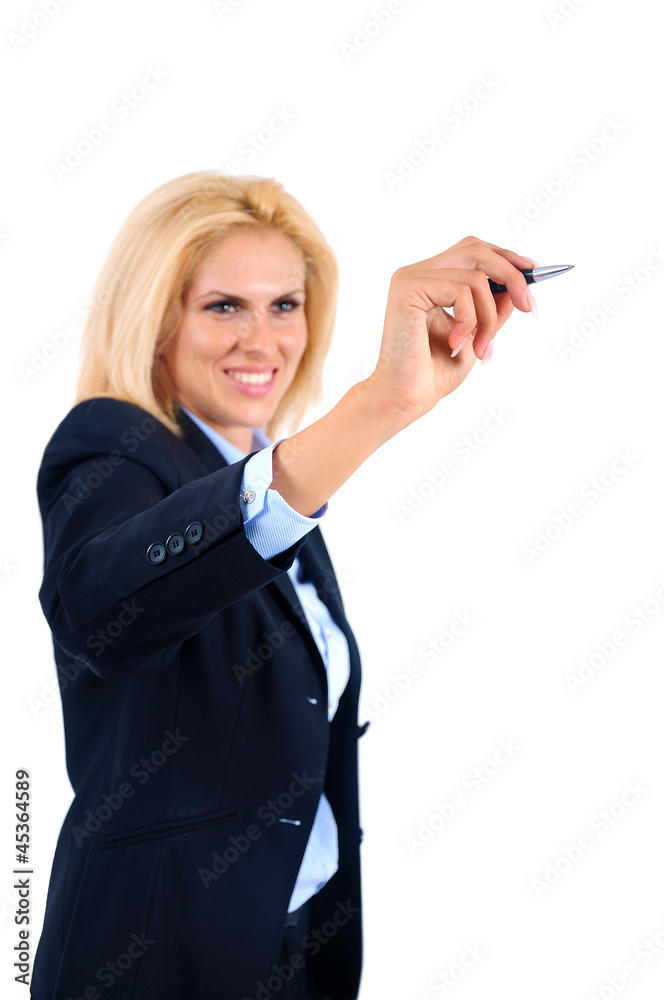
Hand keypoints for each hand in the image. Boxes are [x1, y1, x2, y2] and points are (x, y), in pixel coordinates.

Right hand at [365, 236, 536, 426]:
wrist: (407, 397)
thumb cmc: (434, 373)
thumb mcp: (477, 334)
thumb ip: (493, 307)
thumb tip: (518, 285)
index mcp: (430, 279)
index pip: (473, 251)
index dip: (507, 258)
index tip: (535, 273)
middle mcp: (418, 273)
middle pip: (477, 250)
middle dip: (512, 277)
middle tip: (529, 308)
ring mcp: (410, 278)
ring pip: (476, 277)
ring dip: (489, 318)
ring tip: (480, 348)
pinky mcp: (408, 289)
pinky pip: (461, 291)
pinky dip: (469, 321)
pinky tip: (456, 344)